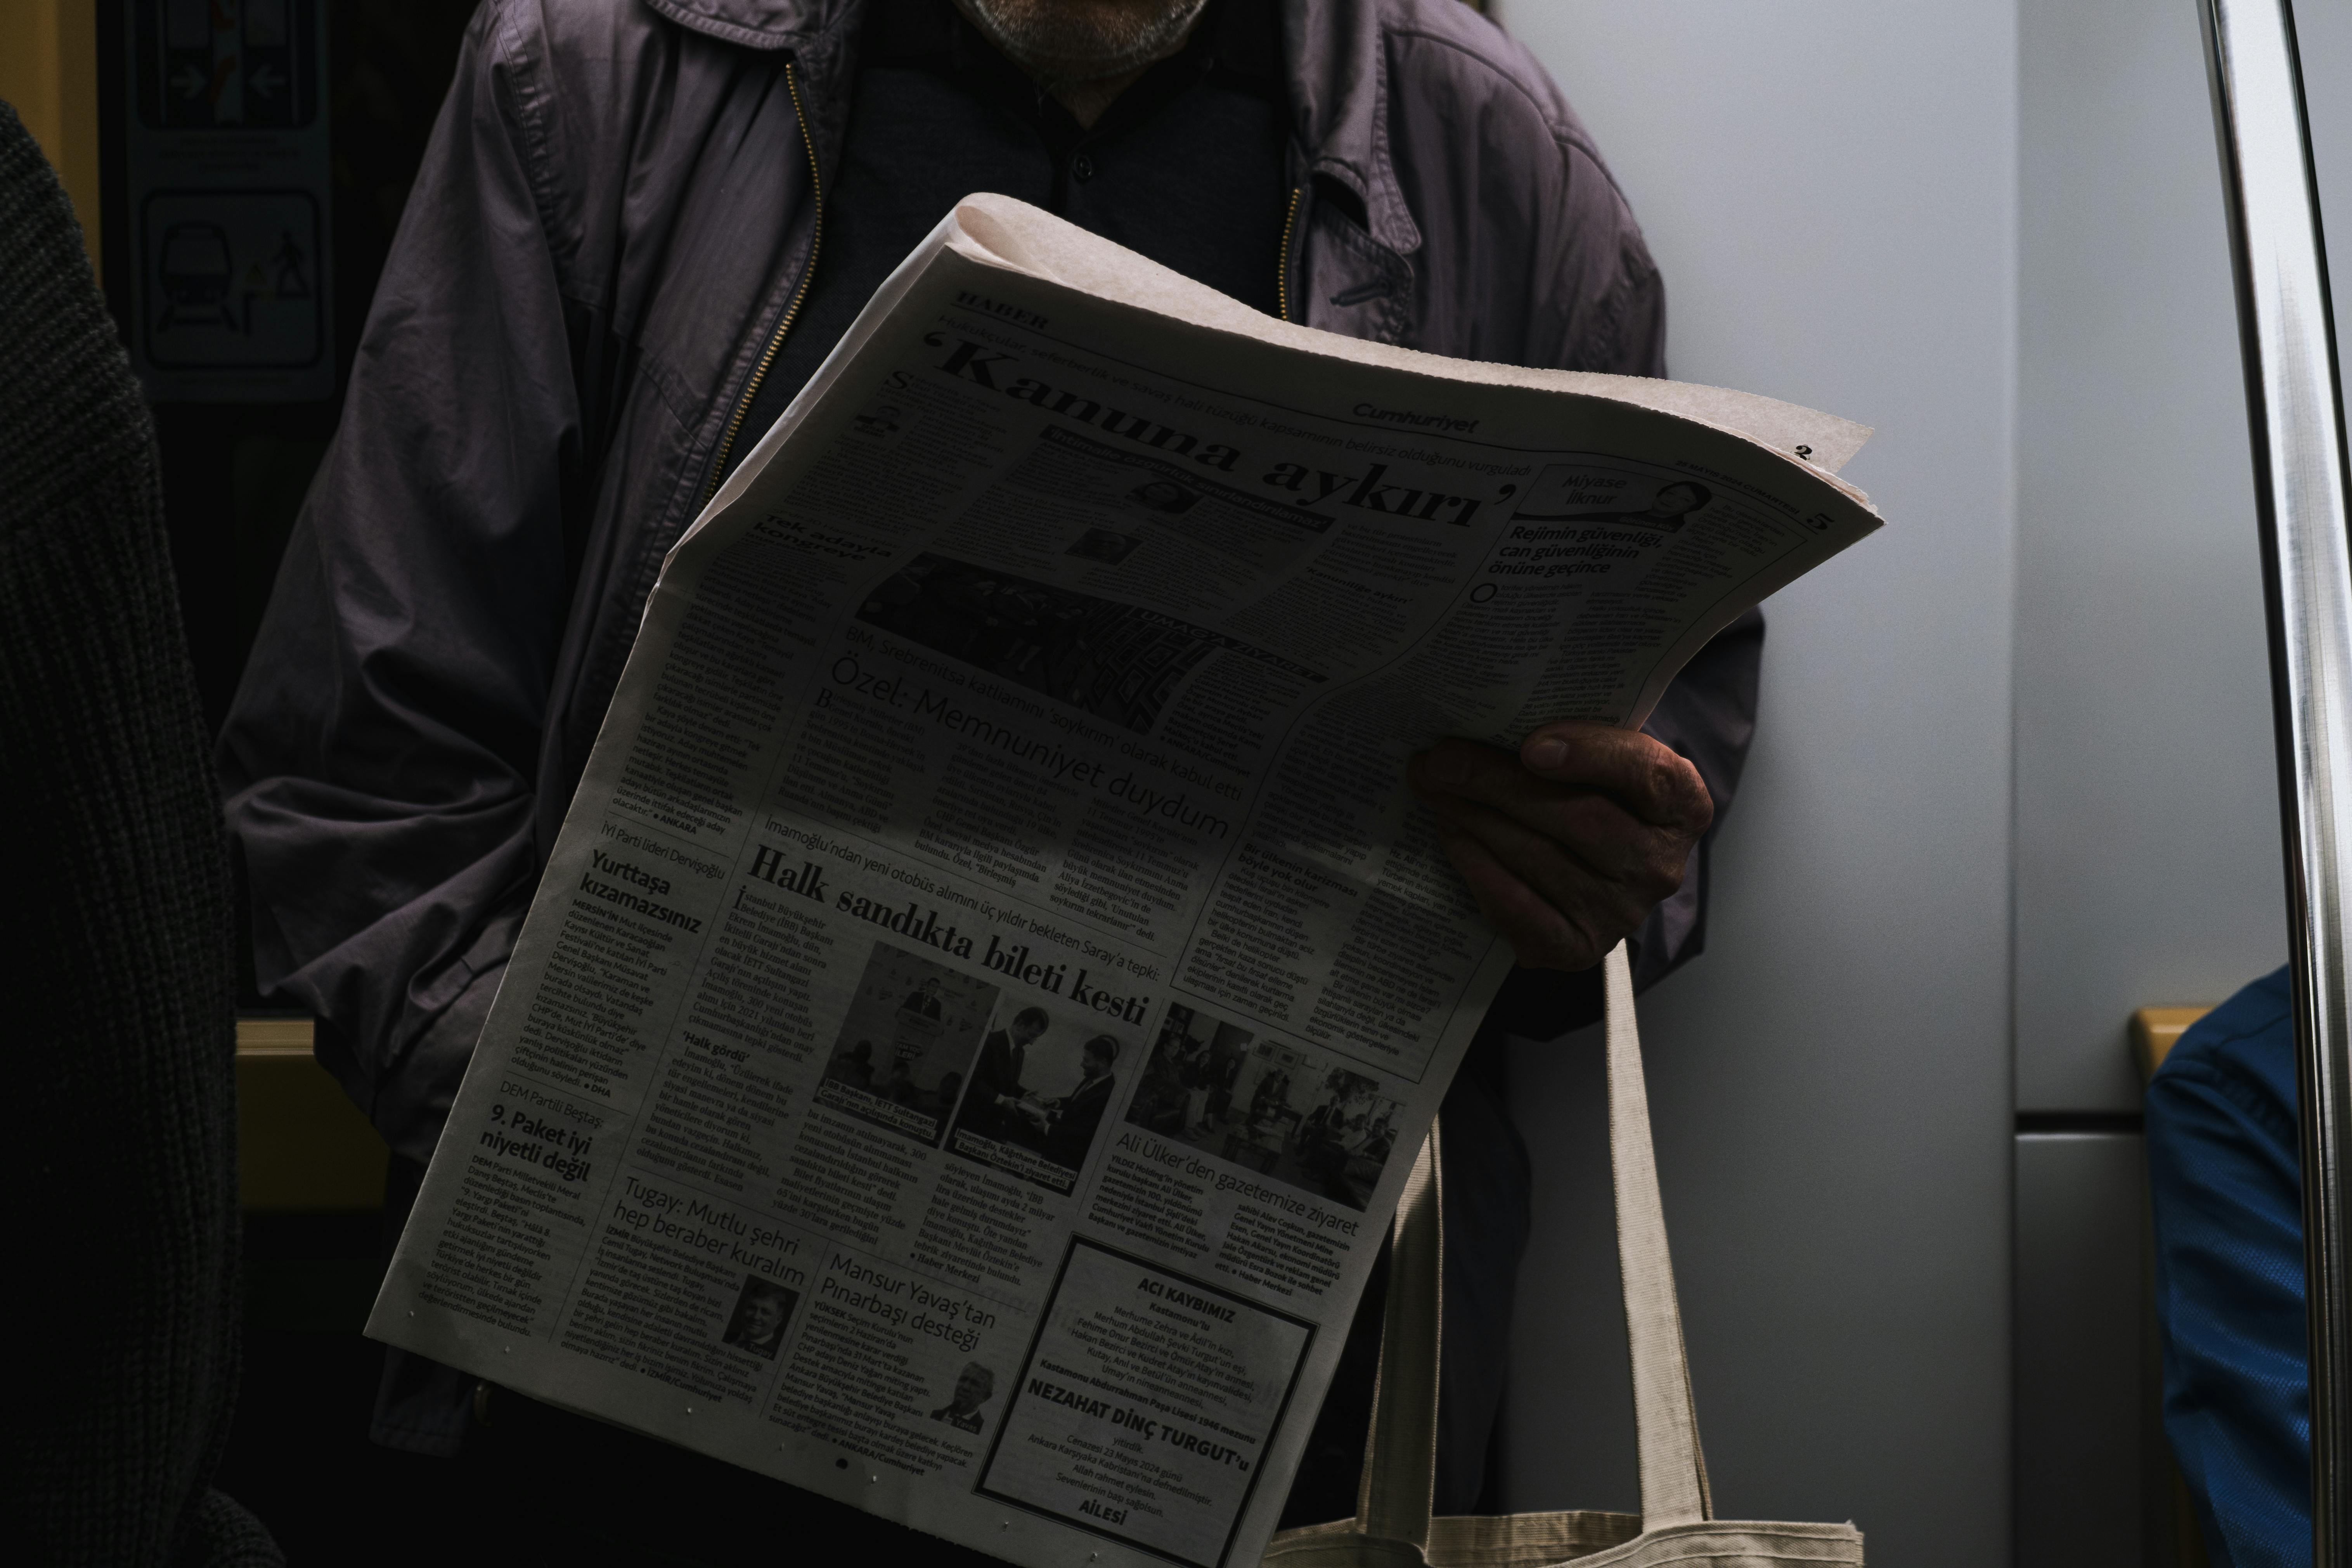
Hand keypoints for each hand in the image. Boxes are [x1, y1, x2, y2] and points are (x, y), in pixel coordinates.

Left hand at [1407, 721, 1711, 971]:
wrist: (1595, 869)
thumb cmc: (1593, 794)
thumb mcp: (1602, 757)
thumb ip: (1570, 737)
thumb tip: (1489, 719)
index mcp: (1682, 804)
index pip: (1647, 774)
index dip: (1590, 756)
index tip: (1530, 745)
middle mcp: (1659, 864)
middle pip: (1578, 818)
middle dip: (1497, 782)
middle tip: (1440, 759)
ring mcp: (1621, 912)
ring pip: (1539, 857)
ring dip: (1475, 819)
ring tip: (1434, 787)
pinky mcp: (1578, 947)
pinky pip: (1519, 907)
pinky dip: (1478, 867)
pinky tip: (1450, 834)